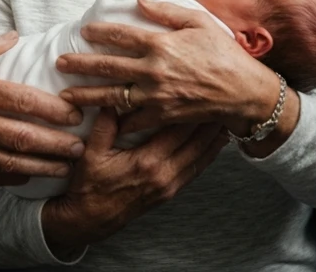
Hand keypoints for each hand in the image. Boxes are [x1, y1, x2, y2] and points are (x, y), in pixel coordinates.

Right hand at [0, 33, 85, 185]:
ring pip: (11, 163)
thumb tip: (14, 36)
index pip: (21, 101)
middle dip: (57, 145)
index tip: (74, 114)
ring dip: (43, 167)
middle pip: (23, 138)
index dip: (52, 109)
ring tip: (67, 168)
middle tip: (82, 147)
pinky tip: (31, 176)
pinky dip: (14, 178)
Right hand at [40, 109, 224, 253]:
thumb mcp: (91, 153)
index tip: (203, 95)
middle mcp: (163, 175)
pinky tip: (214, 145)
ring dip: (213, 140)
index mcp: (147, 162)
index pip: (178, 131)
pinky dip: (207, 156)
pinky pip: (194, 171)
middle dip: (210, 123)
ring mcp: (169, 186)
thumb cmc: (89, 187)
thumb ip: (105, 125)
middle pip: (196, 144)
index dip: (193, 113)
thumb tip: (114, 97)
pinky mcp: (169, 193)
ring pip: (200, 158)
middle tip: (222, 103)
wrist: (90, 219)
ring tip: (226, 120)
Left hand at [56, 0, 284, 135]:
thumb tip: (139, 0)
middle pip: (108, 66)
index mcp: (161, 44)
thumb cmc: (224, 52)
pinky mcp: (163, 115)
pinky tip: (98, 121)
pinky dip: (115, 121)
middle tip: (60, 63)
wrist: (243, 91)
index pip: (121, 35)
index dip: (99, 32)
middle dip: (80, 64)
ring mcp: (157, 95)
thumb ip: (166, 11)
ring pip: (113, 96)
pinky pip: (133, 119)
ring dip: (87, 95)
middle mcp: (154, 70)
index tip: (83, 31)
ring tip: (66, 95)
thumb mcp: (199, 23)